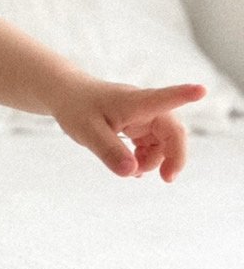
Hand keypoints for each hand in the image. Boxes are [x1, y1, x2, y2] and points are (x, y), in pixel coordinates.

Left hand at [51, 77, 207, 181]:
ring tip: (133, 170)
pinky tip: (134, 168)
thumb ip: (109, 150)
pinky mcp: (139, 125)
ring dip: (154, 160)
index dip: (183, 94)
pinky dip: (146, 158)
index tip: (201, 90)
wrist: (67, 95)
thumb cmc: (77, 107)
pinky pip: (152, 145)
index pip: (163, 98)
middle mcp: (145, 108)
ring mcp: (144, 117)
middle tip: (167, 179)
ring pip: (163, 142)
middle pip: (172, 132)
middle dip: (174, 156)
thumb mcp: (87, 131)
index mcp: (135, 102)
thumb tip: (131, 171)